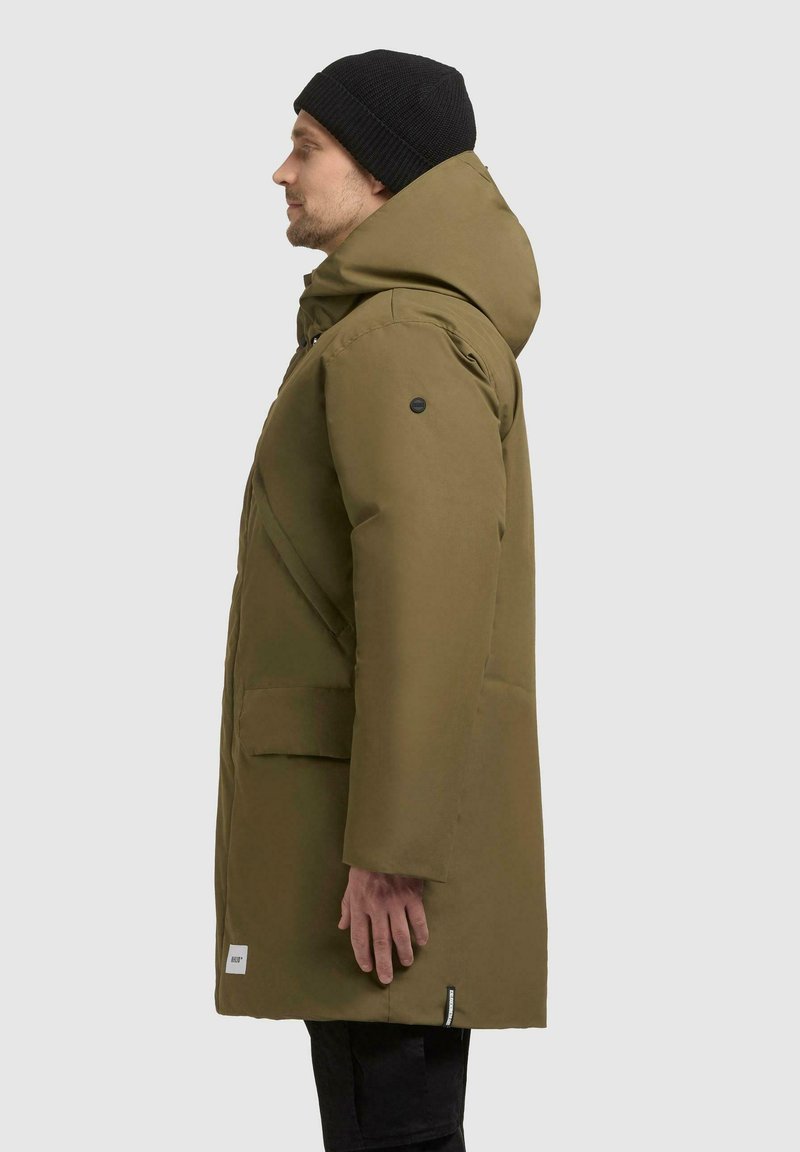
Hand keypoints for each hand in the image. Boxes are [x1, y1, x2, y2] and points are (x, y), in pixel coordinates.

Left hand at [338, 866, 428, 983]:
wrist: (385, 842)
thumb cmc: (366, 863)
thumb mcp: (350, 883)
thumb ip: (347, 906)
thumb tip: (341, 925)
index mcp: (359, 904)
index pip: (359, 937)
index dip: (362, 955)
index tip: (367, 968)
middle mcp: (376, 907)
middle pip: (380, 942)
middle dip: (383, 963)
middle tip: (386, 980)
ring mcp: (395, 902)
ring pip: (399, 934)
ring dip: (403, 952)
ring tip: (406, 963)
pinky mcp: (412, 895)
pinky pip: (418, 919)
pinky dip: (421, 932)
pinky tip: (422, 942)